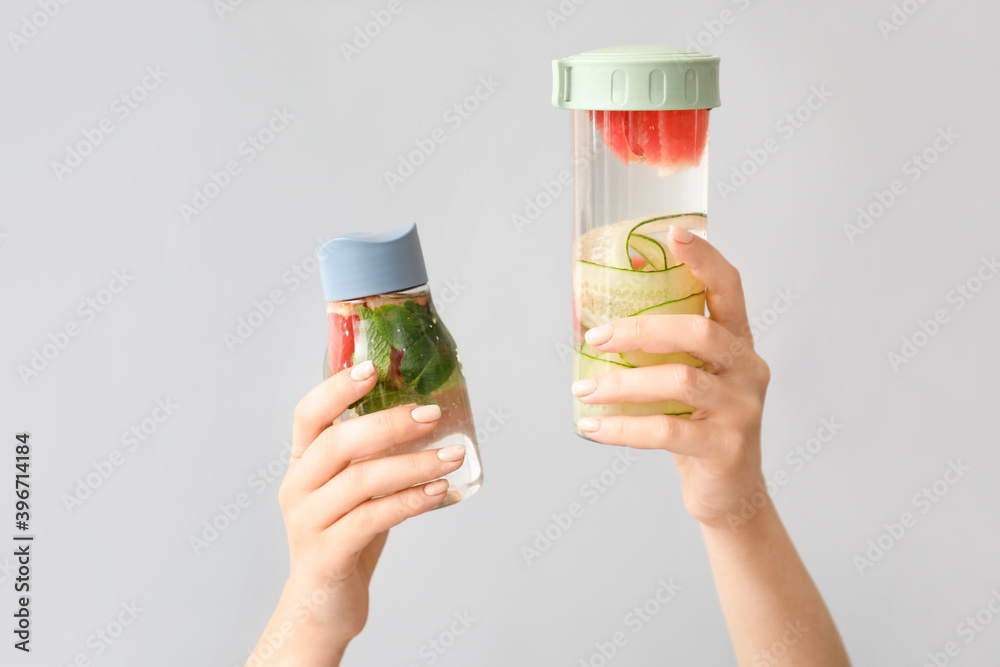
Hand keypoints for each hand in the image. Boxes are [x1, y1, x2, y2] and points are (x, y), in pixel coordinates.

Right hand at [247, 360, 465, 665]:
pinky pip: (373, 519)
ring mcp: (308, 522)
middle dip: (389, 424)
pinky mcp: (327, 554)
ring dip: (414, 464)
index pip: (308, 415)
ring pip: (361, 481)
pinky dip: (411, 501)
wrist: (321, 607)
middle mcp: (297, 488)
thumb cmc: (346, 537)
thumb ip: (374, 455)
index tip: (372, 368)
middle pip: (338, 443)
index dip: (336, 389)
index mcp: (301, 464)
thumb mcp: (355, 489)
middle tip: (433, 415)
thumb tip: (427, 414)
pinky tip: (440, 491)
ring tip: (454, 456)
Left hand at [572, 226, 769, 528]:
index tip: (674, 232)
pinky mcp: (726, 447)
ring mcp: (742, 408)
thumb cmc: (697, 424)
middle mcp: (747, 369)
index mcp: (737, 342)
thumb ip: (659, 351)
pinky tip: (592, 427)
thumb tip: (590, 320)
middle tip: (594, 338)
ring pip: (681, 382)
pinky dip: (623, 428)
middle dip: (639, 329)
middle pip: (698, 332)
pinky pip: (668, 432)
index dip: (704, 258)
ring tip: (581, 389)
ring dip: (621, 384)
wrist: (728, 493)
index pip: (728, 288)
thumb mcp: (685, 379)